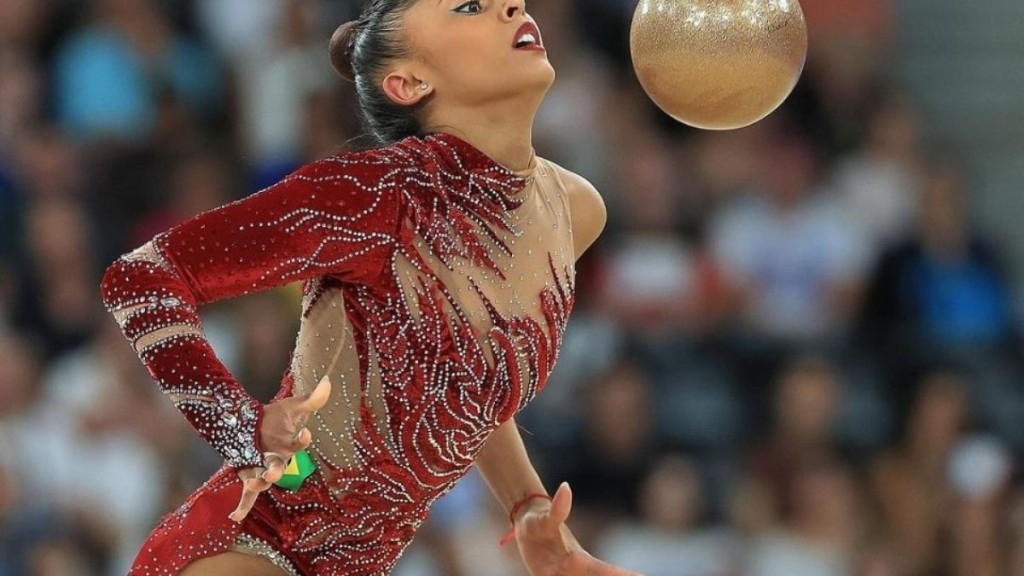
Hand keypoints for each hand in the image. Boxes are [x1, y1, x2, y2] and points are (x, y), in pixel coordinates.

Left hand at [229, 376, 331, 521]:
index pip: (298, 442)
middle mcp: (278, 459)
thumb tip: (328, 380)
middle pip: (279, 467)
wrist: (253, 424)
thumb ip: (311, 399)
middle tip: (272, 474)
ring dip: (259, 483)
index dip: (302, 440)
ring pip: (264, 480)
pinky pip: (248, 494)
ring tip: (253, 483)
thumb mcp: (293, 406)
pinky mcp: (248, 474)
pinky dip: (243, 507)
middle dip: (276, 471)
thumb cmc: (277, 418)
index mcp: (289, 443)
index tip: (306, 433)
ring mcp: (263, 468)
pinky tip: (234, 517)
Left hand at [514, 482, 642, 575]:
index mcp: (578, 560)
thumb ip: (557, 509)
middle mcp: (576, 569)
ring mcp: (565, 574)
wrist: (525, 519)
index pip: (605, 572)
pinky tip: (558, 574)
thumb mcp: (544, 518)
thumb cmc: (536, 519)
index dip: (623, 575)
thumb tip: (565, 488)